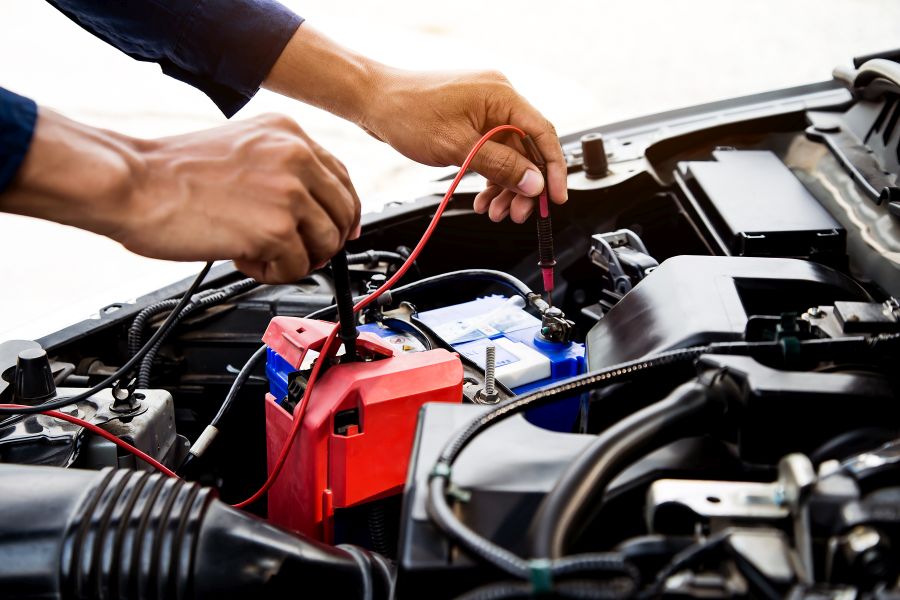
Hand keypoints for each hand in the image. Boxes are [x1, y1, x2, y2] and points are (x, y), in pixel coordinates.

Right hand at [127, 114, 359, 281]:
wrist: (132, 183)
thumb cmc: (170, 173)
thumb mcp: (241, 149)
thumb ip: (282, 170)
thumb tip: (315, 210)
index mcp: (288, 133)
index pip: (342, 178)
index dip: (344, 212)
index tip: (340, 231)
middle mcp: (296, 155)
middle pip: (343, 214)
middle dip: (323, 242)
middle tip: (294, 253)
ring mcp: (290, 192)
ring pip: (327, 244)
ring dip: (296, 259)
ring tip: (259, 253)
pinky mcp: (278, 228)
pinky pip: (298, 268)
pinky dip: (272, 274)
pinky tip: (243, 258)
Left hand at [362, 69, 567, 223]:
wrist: (374, 102)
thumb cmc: (408, 112)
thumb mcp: (458, 146)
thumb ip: (500, 166)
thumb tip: (533, 182)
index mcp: (502, 95)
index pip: (542, 132)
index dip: (553, 168)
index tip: (555, 197)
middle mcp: (498, 100)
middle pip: (526, 149)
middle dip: (524, 185)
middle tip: (518, 214)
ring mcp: (484, 112)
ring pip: (509, 157)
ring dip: (505, 187)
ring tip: (495, 212)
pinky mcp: (471, 123)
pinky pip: (492, 154)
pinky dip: (490, 178)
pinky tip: (483, 199)